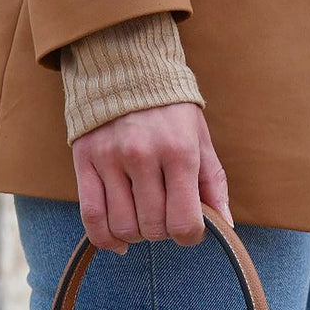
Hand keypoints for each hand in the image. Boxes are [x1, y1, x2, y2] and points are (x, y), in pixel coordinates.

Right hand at [71, 103, 231, 253]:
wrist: (125, 68)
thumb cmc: (170, 110)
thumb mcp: (200, 140)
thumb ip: (213, 184)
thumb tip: (225, 226)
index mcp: (179, 152)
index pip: (184, 223)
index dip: (190, 236)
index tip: (190, 229)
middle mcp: (143, 156)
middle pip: (153, 228)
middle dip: (163, 232)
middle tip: (165, 217)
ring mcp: (110, 159)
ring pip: (123, 226)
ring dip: (138, 235)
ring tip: (144, 219)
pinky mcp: (85, 162)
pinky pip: (91, 217)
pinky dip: (106, 239)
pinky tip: (120, 241)